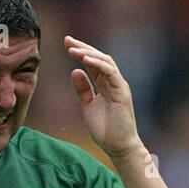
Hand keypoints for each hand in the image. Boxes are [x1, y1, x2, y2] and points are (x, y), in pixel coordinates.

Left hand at [65, 36, 140, 159]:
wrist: (118, 147)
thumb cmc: (106, 130)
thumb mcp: (88, 106)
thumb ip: (83, 90)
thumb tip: (75, 71)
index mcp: (105, 84)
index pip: (93, 63)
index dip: (80, 52)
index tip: (67, 44)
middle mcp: (113, 81)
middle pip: (98, 58)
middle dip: (83, 47)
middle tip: (67, 40)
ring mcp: (119, 85)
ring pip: (105, 62)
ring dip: (89, 54)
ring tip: (73, 50)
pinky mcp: (122, 92)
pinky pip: (111, 73)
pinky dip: (98, 64)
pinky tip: (86, 60)